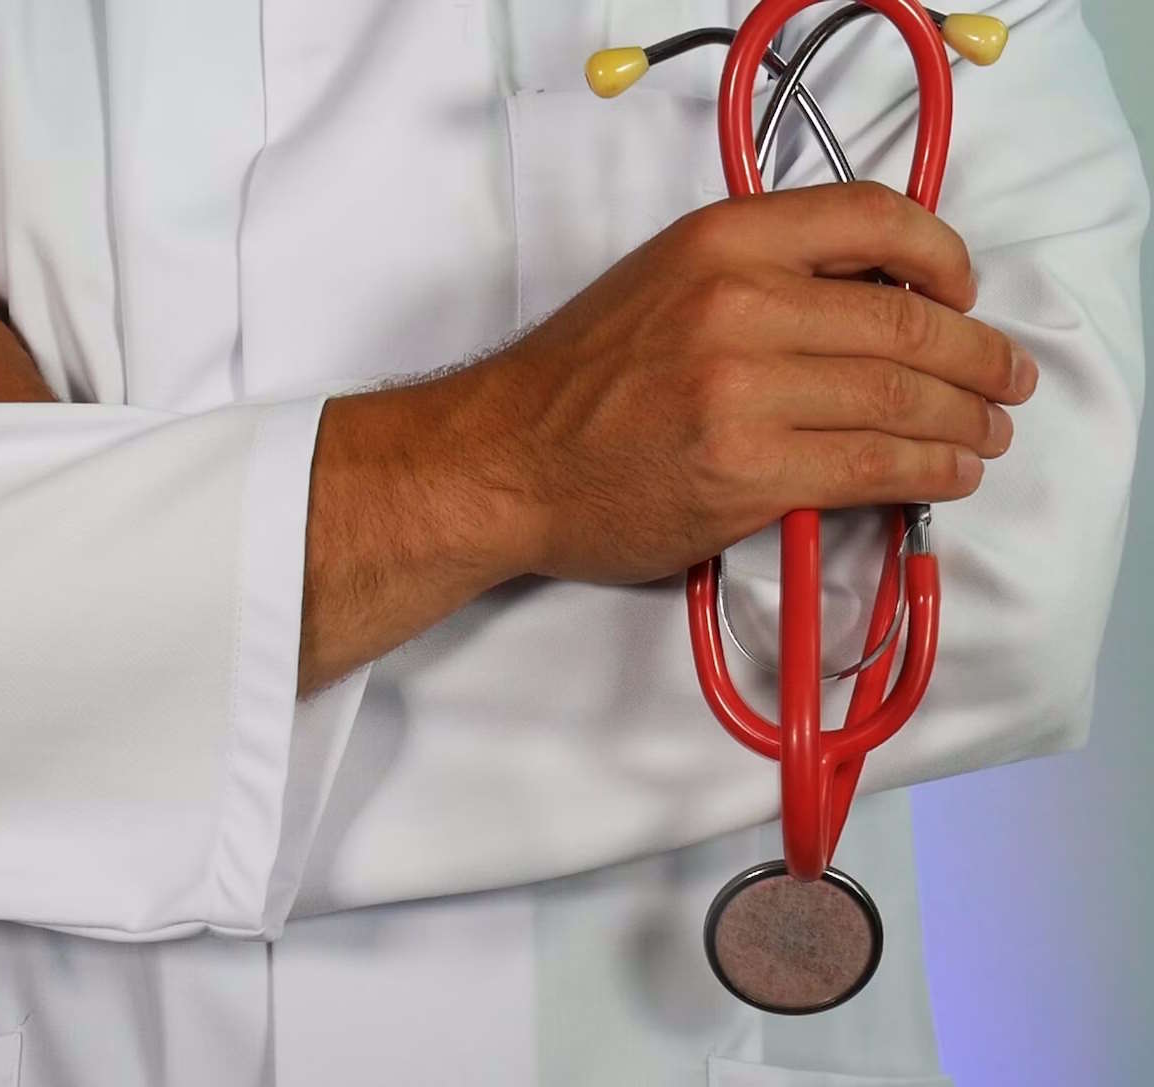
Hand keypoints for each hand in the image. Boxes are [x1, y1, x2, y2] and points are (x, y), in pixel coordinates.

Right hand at [467, 180, 1038, 585]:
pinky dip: (931, 470)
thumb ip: (759, 273)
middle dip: (979, 356)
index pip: (874, 216)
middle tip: (1005, 379)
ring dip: (966, 420)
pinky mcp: (748, 472)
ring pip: (902, 397)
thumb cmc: (578, 380)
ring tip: (987, 432)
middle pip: (907, 320)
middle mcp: (738, 303)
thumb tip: (876, 298)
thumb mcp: (663, 280)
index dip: (943, 255)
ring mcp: (744, 391)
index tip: (963, 291)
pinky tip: (949, 473)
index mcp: (720, 240)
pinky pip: (875, 466)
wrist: (503, 459)